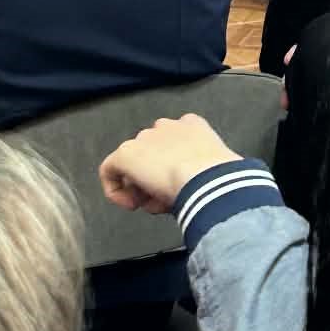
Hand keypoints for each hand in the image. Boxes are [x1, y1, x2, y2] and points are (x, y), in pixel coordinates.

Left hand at [99, 113, 239, 214]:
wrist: (206, 178)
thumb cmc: (218, 178)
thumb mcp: (214, 170)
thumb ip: (199, 170)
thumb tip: (190, 186)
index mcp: (191, 125)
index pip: (175, 144)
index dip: (173, 168)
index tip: (177, 186)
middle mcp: (166, 126)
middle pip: (153, 154)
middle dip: (156, 178)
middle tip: (165, 199)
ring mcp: (144, 138)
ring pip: (135, 165)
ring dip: (143, 186)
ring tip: (155, 204)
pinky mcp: (125, 154)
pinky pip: (110, 171)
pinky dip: (116, 190)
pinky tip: (131, 205)